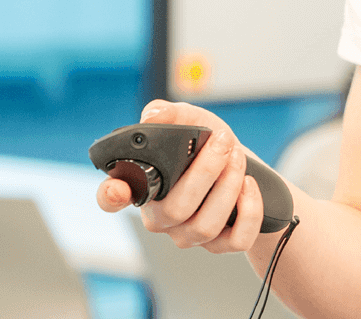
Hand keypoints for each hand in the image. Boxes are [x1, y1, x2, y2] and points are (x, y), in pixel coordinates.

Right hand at [95, 100, 267, 254]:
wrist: (246, 168)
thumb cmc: (208, 146)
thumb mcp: (192, 120)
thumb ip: (170, 114)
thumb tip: (153, 116)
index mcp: (144, 187)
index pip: (112, 198)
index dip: (110, 197)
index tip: (118, 188)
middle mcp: (161, 217)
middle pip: (175, 209)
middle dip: (205, 171)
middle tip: (223, 142)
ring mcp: (189, 234)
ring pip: (205, 225)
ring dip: (228, 187)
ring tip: (237, 158)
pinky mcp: (220, 246)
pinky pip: (236, 240)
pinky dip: (249, 211)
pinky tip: (249, 186)